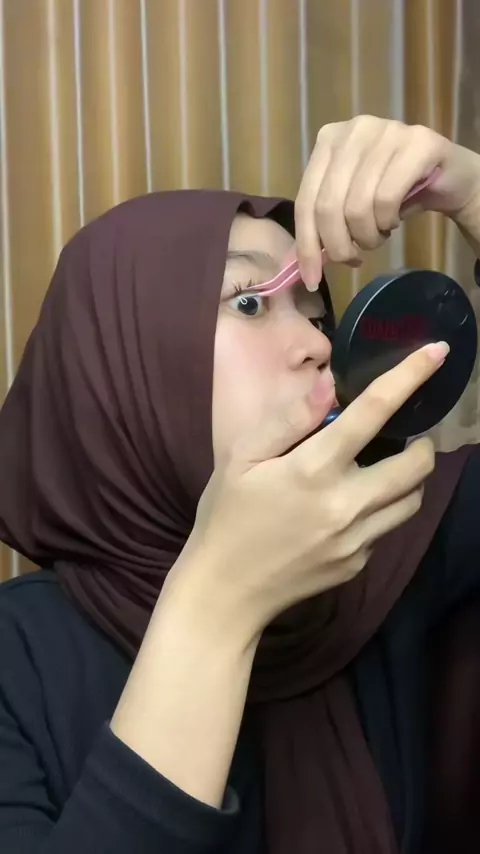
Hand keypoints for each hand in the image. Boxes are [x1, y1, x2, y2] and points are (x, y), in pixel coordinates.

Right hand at [172, 342, 447, 645]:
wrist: (226, 591)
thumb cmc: (227, 515)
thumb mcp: (242, 458)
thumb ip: (289, 420)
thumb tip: (330, 385)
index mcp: (314, 469)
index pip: (374, 413)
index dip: (409, 378)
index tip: (438, 352)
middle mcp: (346, 504)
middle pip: (416, 465)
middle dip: (422, 444)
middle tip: (405, 436)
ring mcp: (357, 540)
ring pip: (412, 501)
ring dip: (409, 478)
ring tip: (383, 469)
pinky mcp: (357, 565)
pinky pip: (385, 529)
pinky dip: (380, 511)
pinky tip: (350, 508)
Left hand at [295, 115, 479, 288]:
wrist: (447, 177)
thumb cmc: (393, 193)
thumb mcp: (351, 206)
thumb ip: (324, 224)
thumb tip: (302, 265)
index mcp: (329, 140)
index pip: (306, 200)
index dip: (307, 245)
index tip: (312, 279)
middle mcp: (353, 130)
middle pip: (328, 206)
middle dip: (339, 246)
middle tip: (354, 259)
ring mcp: (386, 131)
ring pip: (357, 206)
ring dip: (368, 236)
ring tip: (379, 234)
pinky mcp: (417, 143)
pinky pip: (387, 199)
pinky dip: (388, 221)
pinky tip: (394, 220)